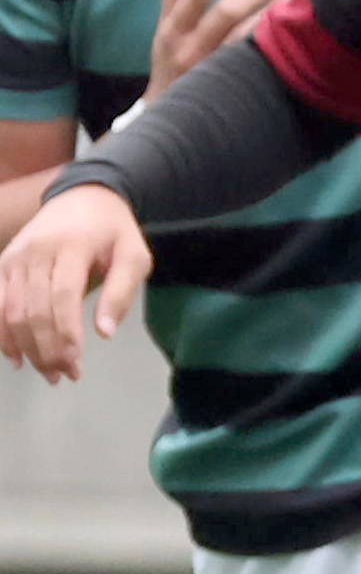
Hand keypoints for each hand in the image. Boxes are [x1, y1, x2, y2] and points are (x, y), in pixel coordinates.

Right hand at [0, 183, 152, 380]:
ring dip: (26, 347)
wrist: (83, 198)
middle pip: (34, 309)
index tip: (75, 361)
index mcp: (70, 247)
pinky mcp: (3, 264)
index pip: (62, 296)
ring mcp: (14, 258)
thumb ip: (121, 292)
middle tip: (65, 376)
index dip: (65, 332)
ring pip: (11, 310)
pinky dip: (2, 332)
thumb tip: (104, 333)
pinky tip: (15, 357)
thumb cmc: (113, 232)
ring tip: (48, 373)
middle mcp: (35, 252)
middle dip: (47, 348)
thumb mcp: (134, 256)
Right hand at [148, 0, 289, 95]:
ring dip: (269, 16)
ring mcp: (211, 69)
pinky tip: (289, 32)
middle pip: (224, 12)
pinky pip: (255, 60)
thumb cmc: (172, 64)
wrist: (170, 118)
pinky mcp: (231, 86)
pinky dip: (271, 42)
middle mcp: (190, 48)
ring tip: (291, 0)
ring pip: (243, 37)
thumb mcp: (166, 30)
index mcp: (172, 29)